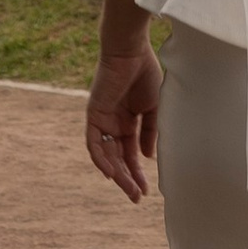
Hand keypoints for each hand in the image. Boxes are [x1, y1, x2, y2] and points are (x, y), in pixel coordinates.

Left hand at [84, 37, 163, 200]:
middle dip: (128, 178)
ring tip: (129, 190)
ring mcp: (103, 121)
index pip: (131, 154)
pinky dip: (100, 159)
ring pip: (106, 155)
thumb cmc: (145, 73)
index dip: (138, 172)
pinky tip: (111, 174)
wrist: (131, 51)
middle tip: (136, 198)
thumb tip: (146, 157)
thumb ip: (150, 132)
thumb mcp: (154, 108)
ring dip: (117, 174)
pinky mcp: (94, 115)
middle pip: (118, 158)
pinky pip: (93, 143)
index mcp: (129, 122)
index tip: (147, 190)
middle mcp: (114, 124)